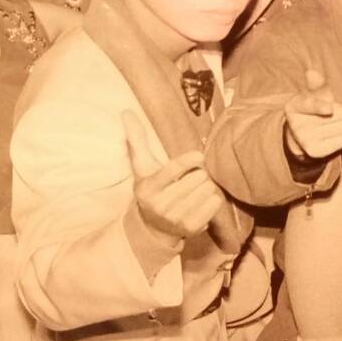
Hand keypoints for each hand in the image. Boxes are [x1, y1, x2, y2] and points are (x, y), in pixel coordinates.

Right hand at [124, 113, 223, 240]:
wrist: (153, 228)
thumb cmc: (151, 188)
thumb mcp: (142, 166)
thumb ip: (137, 139)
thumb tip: (126, 112)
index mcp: (148, 188)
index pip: (171, 171)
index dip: (187, 161)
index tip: (199, 155)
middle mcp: (161, 205)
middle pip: (197, 178)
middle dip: (199, 173)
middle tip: (192, 176)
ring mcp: (176, 219)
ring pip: (207, 189)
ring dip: (206, 185)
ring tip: (195, 189)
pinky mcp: (192, 228)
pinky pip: (215, 203)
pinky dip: (213, 199)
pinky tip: (201, 200)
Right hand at [284, 68, 341, 159]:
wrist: (304, 135)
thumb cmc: (314, 108)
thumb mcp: (314, 94)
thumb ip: (316, 85)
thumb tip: (312, 72)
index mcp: (293, 106)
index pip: (309, 104)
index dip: (320, 106)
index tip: (329, 109)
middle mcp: (296, 125)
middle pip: (339, 112)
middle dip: (340, 111)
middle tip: (330, 114)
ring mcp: (305, 140)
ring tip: (332, 124)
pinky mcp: (316, 152)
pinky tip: (335, 134)